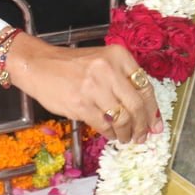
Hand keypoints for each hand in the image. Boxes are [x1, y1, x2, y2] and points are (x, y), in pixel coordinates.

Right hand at [3, 34, 162, 143]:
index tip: (156, 125)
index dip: (153, 110)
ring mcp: (94, 87)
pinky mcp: (80, 104)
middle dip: (142, 126)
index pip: (145, 87)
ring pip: (122, 118)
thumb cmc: (71, 66)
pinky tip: (111, 135)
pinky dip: (111, 134)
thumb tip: (146, 113)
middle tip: (142, 136)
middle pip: (137, 105)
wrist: (38, 65)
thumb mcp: (101, 62)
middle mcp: (108, 69)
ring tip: (125, 138)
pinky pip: (104, 125)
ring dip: (126, 133)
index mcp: (118, 55)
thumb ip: (123, 81)